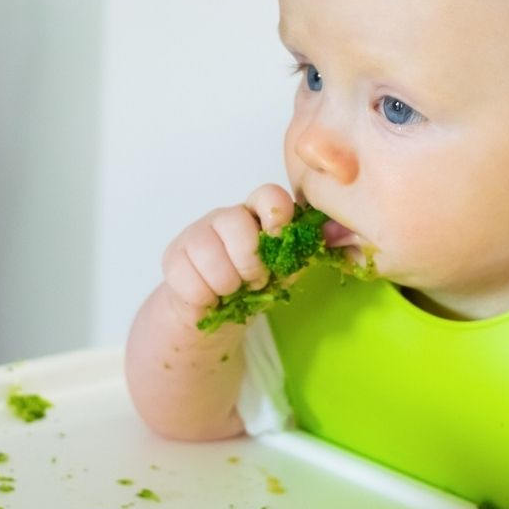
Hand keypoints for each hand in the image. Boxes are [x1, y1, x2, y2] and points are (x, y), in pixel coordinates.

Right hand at [160, 183, 295, 322]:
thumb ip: (301, 250)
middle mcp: (225, 217)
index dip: (277, 217)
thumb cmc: (251, 285)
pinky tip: (209, 296)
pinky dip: (205, 298)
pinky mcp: (173, 256)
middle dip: (250, 265)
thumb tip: (335, 234)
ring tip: (230, 290)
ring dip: (227, 286)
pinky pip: (192, 281)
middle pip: (237, 227)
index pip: (269, 196)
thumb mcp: (283, 269)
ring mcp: (195, 234)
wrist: (214, 312)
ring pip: (212, 258)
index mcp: (256, 214)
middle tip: (252, 279)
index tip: (278, 240)